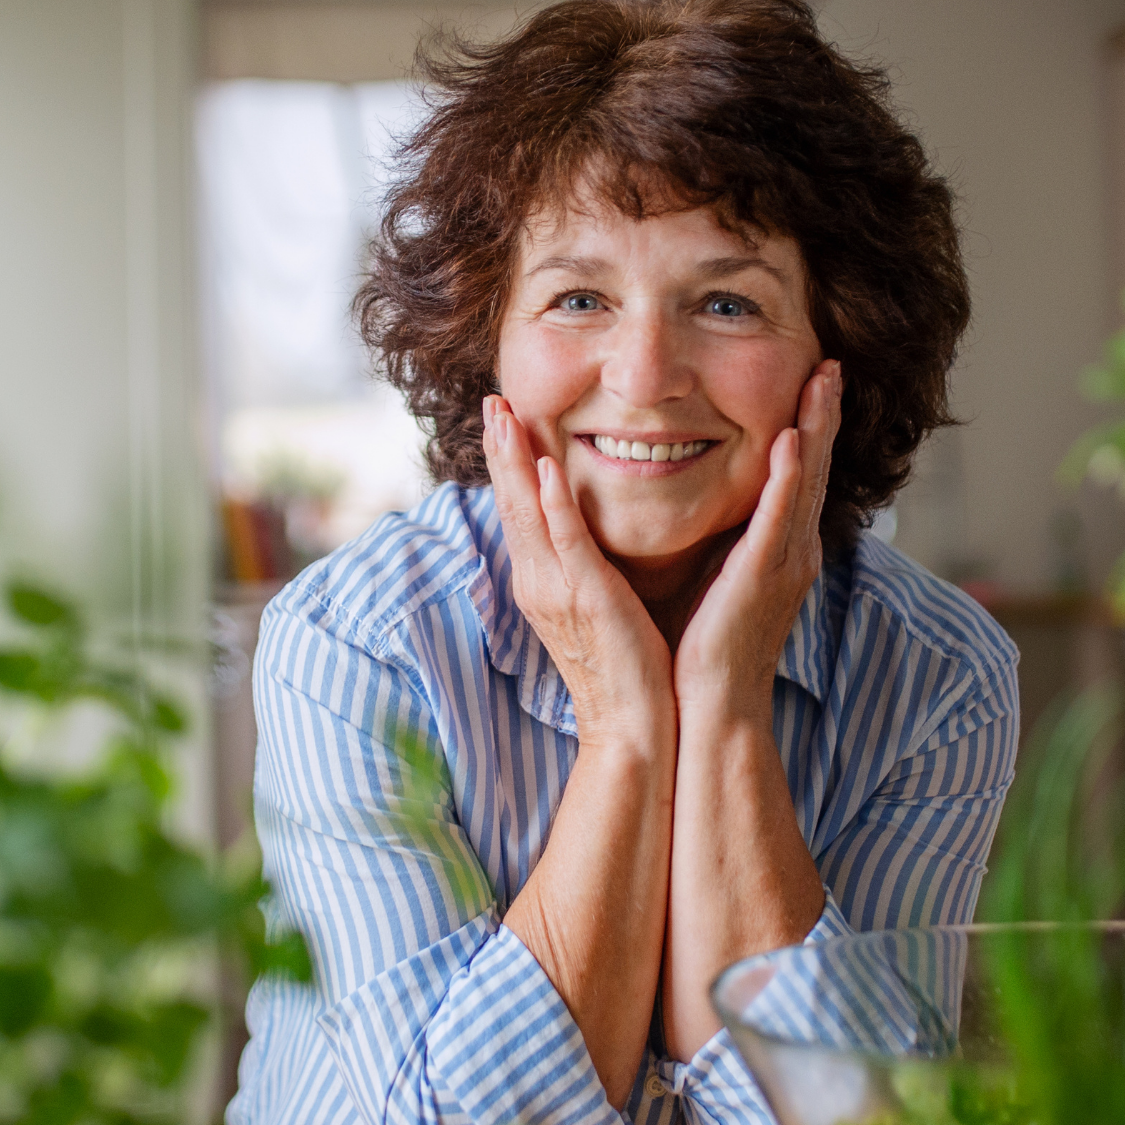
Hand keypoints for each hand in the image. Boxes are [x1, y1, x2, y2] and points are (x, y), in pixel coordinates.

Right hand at [481, 396, 674, 748]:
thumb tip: (588, 537)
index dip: (507, 463)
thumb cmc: (626, 668)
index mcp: (542, 582)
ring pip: (527, 514)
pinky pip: (565, 545)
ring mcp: (557, 591)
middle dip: (499, 449)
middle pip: (510, 503)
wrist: (634, 725)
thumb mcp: (597, 606)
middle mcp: (539, 582)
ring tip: (504, 416)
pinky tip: (546, 470)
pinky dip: (552, 506)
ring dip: (514, 462)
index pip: (519, 510)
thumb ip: (587, 568)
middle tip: (491, 399)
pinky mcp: (586, 600)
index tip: (501, 418)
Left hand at [674, 361, 841, 721]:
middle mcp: (793, 550)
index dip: (809, 427)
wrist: (712, 705)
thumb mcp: (717, 577)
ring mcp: (784, 562)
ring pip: (805, 481)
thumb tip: (706, 507)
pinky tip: (791, 440)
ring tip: (822, 381)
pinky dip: (788, 478)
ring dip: (815, 428)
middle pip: (813, 466)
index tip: (811, 381)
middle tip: (830, 364)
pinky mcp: (763, 577)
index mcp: (781, 549)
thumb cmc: (705, 648)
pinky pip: (779, 518)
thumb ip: (722, 540)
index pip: (799, 475)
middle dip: (823, 413)